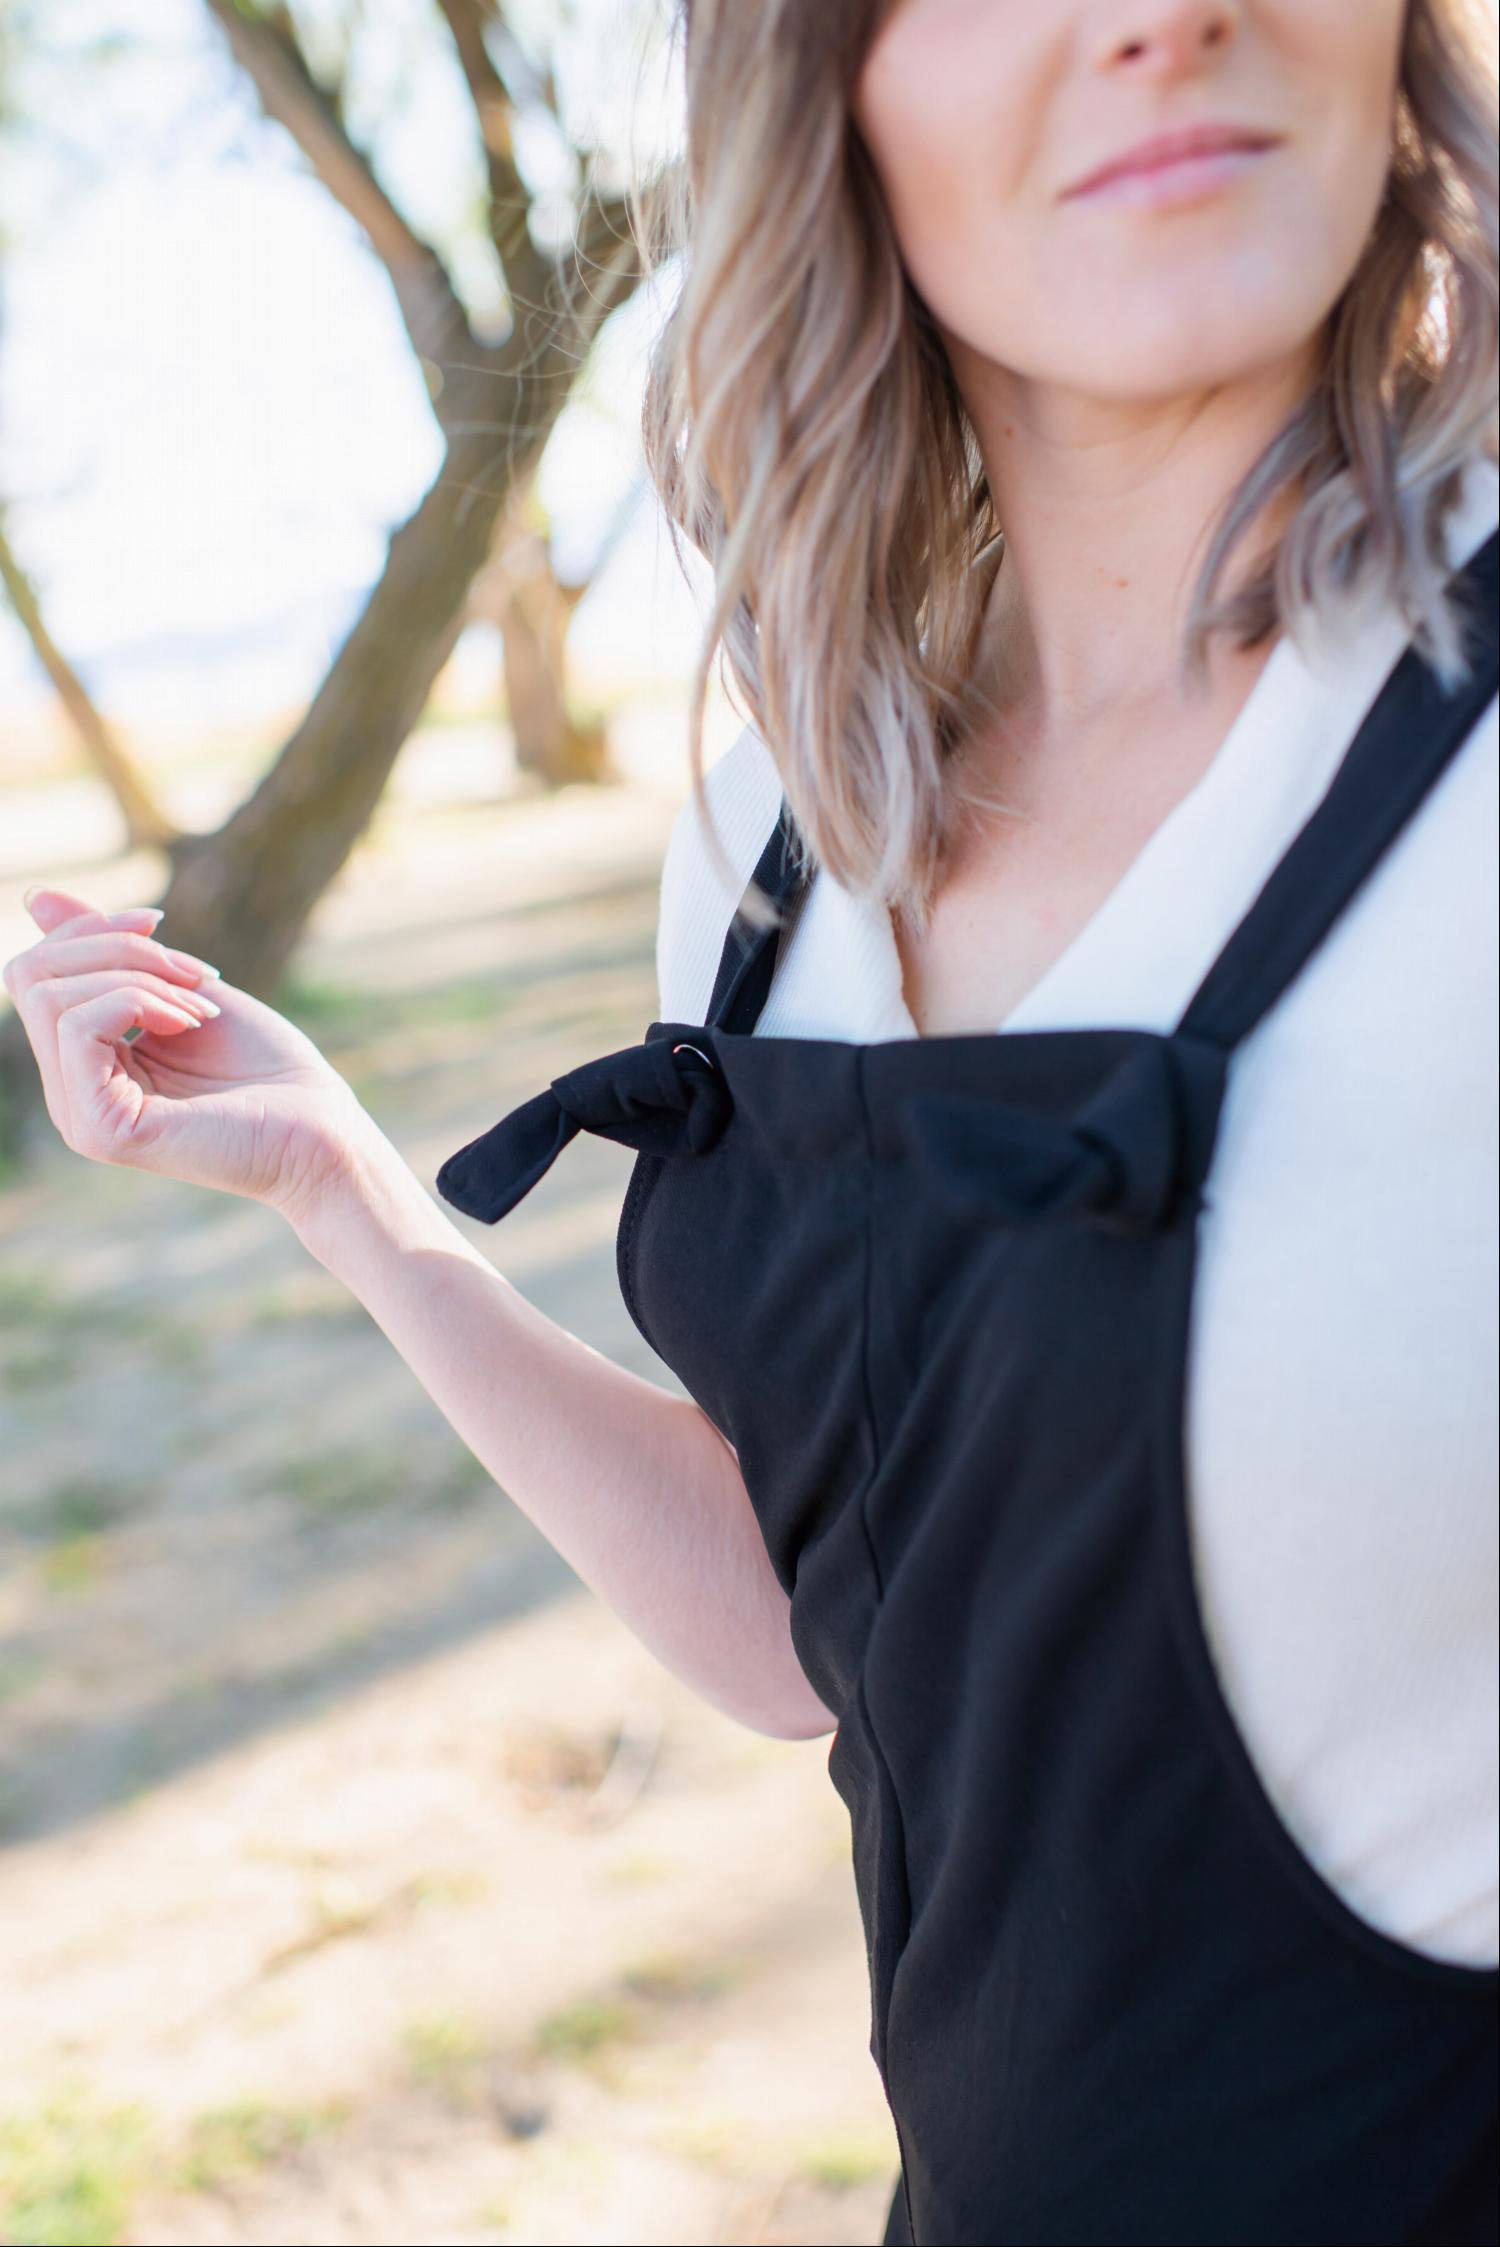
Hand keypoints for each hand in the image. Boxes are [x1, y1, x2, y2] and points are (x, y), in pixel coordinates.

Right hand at [3, 886, 380, 1223]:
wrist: (321, 1132)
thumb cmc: (268, 1068)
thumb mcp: (181, 987)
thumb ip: (112, 951)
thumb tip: (34, 896)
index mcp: (82, 1066)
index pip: (36, 974)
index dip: (94, 929)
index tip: (161, 924)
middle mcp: (68, 1095)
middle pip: (32, 976)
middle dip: (115, 947)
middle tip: (193, 972)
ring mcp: (79, 1116)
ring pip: (50, 995)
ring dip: (138, 975)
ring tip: (202, 1007)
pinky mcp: (102, 1129)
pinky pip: (80, 1026)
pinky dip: (138, 1000)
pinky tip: (191, 1023)